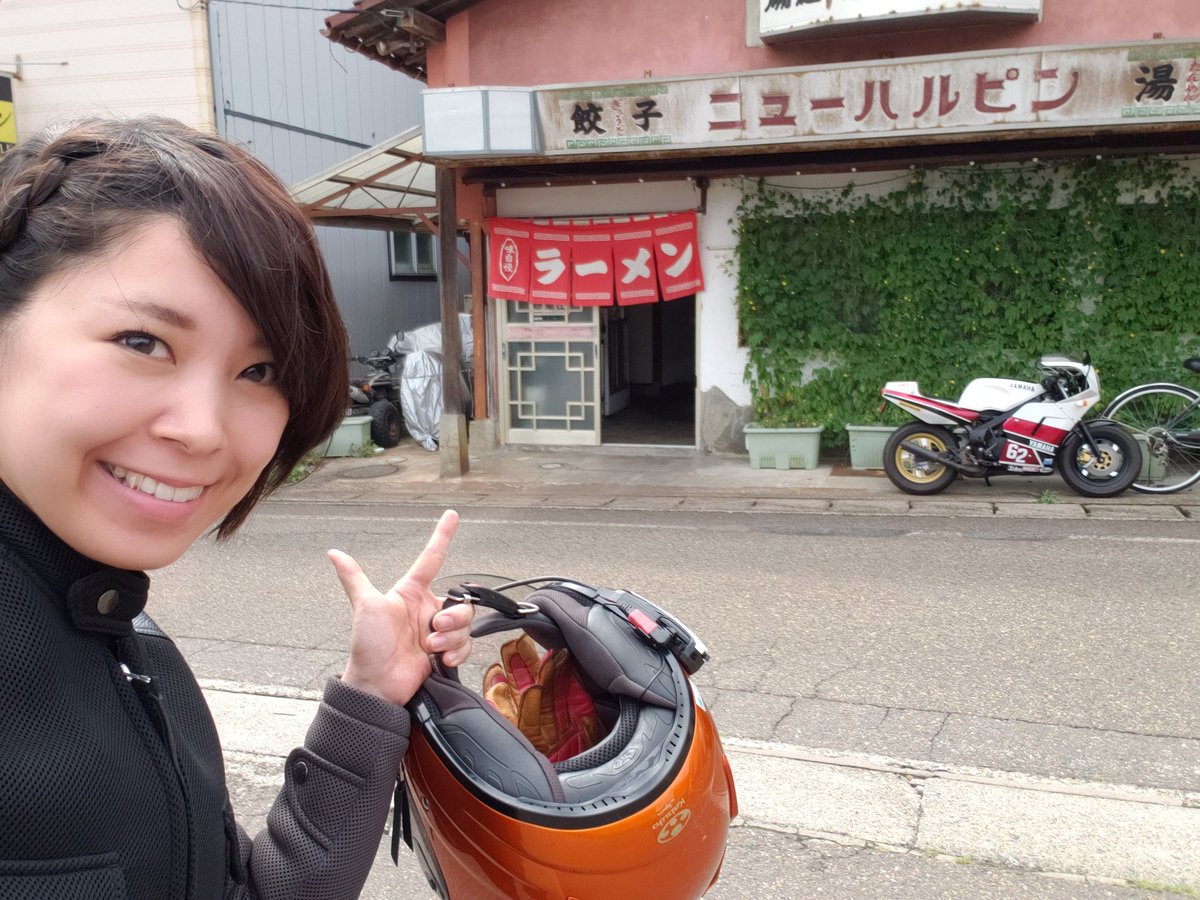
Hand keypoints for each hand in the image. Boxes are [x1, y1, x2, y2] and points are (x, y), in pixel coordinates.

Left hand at [327, 510, 473, 705]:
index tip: (452, 515)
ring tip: (430, 647)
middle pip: (460, 601)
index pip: (432, 558)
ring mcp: (437, 631)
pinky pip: (466, 645)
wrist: (378, 685)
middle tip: (433, 628)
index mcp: (411, 593)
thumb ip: (354, 578)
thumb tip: (333, 552)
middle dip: (453, 616)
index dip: (442, 536)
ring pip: (464, 623)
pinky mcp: (445, 652)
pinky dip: (457, 652)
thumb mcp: (364, 606)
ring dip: (451, 637)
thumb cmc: (368, 646)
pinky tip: (441, 659)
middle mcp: (426, 610)